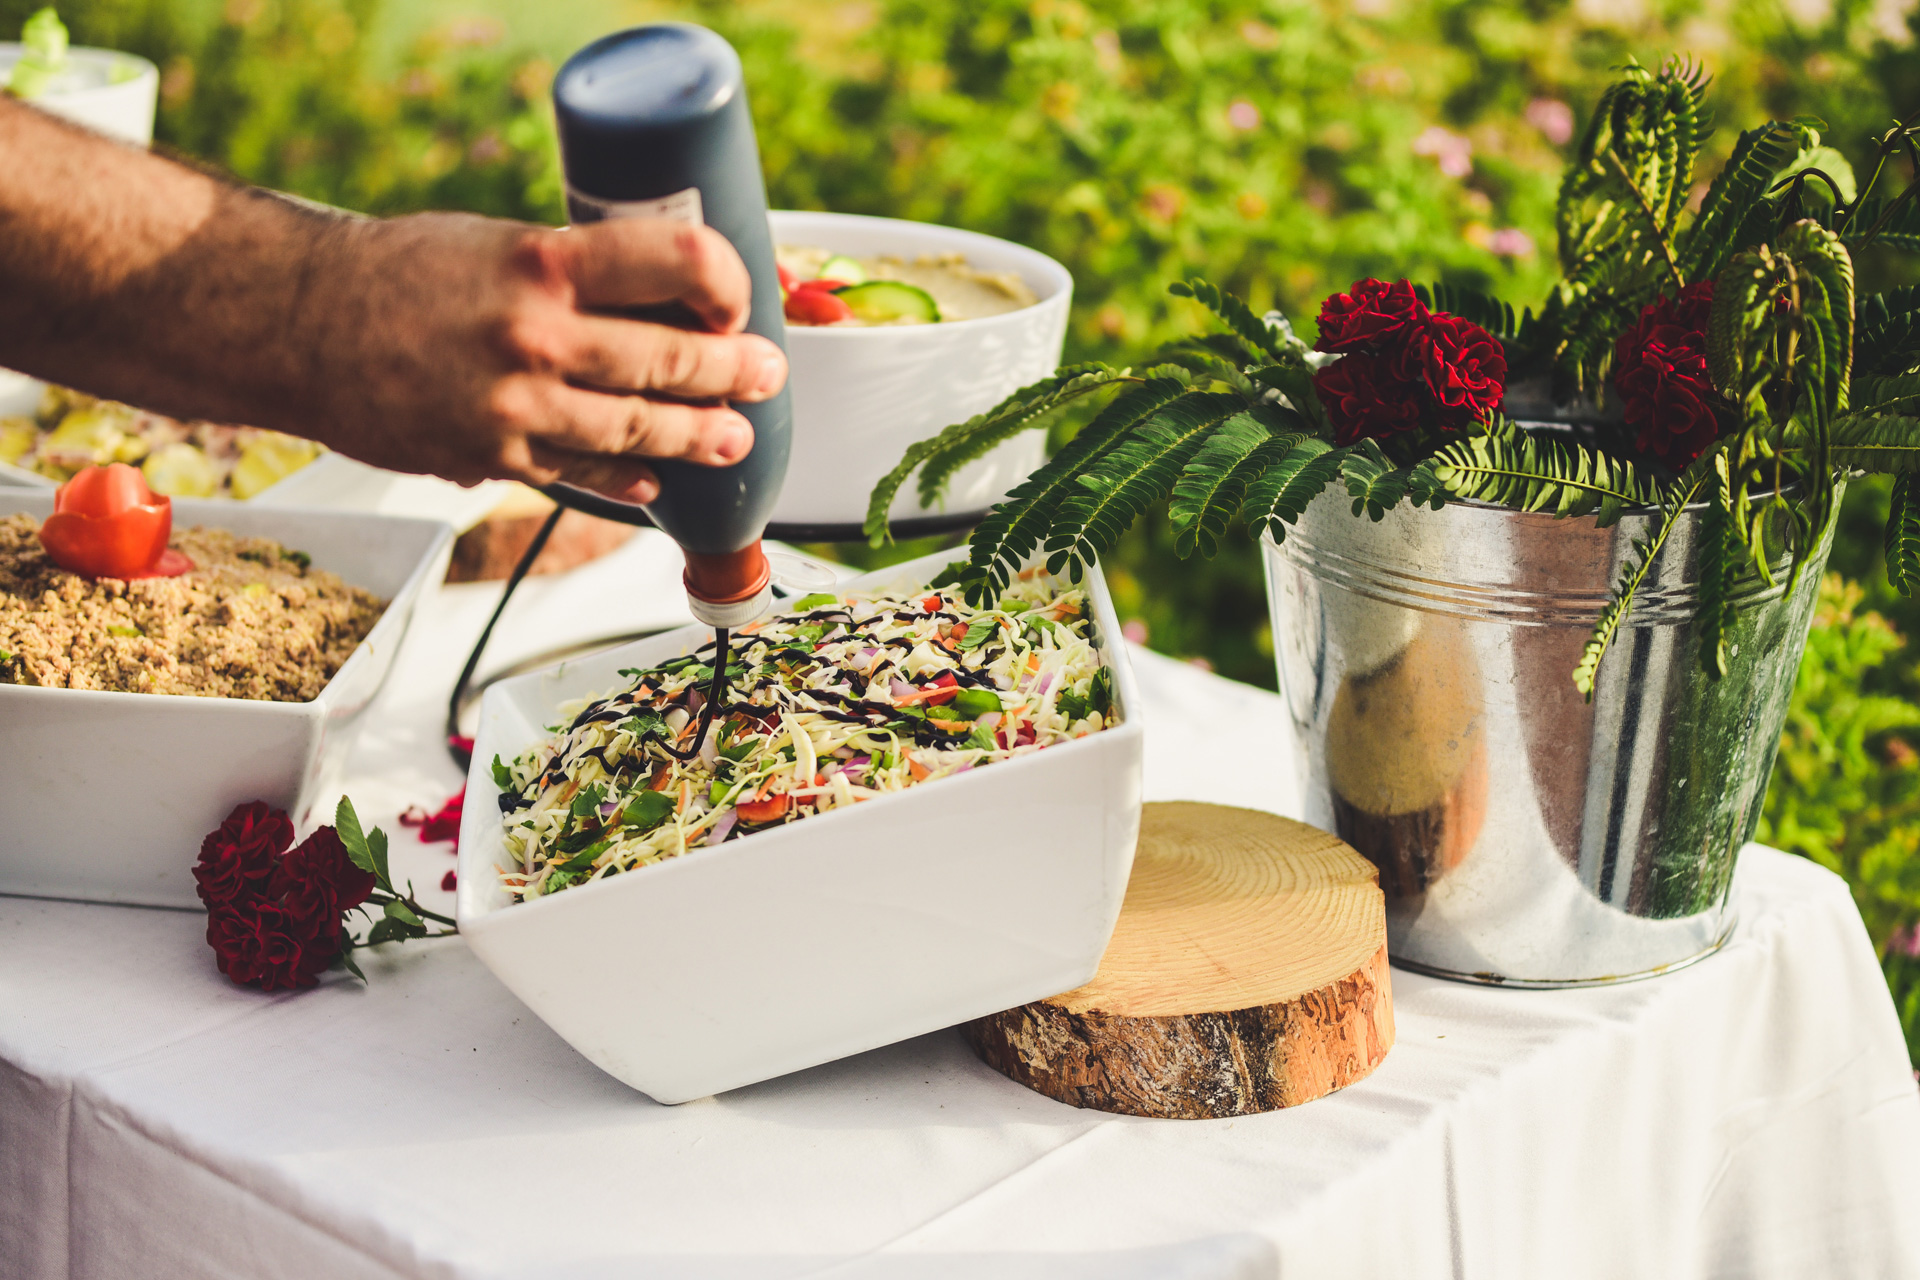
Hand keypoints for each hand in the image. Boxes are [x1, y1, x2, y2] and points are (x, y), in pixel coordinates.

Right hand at [302, 213, 786, 501]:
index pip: (675, 259)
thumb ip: (575, 272)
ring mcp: (514, 403)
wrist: (301, 322)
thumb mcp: (498, 241)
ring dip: (698, 437)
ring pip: (636, 429)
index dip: (724, 280)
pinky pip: (578, 474)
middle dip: (733, 370)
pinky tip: (655, 482)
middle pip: (671, 356)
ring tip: (732, 438)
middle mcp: (534, 331)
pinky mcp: (490, 455)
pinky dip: (624, 480)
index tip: (735, 299)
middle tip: (767, 375)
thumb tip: (663, 301)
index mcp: (543, 258)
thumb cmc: (403, 271)